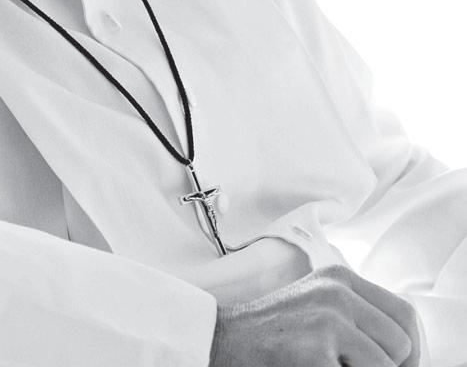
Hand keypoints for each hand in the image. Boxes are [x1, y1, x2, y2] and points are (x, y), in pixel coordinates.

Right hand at [209, 264, 419, 366]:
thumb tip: (406, 349)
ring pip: (387, 365)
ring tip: (331, 365)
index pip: (404, 314)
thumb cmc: (275, 334)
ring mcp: (328, 318)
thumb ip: (358, 315)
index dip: (410, 350)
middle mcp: (337, 290)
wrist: (226, 341)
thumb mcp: (319, 308)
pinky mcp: (318, 348)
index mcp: (340, 277)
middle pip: (402, 342)